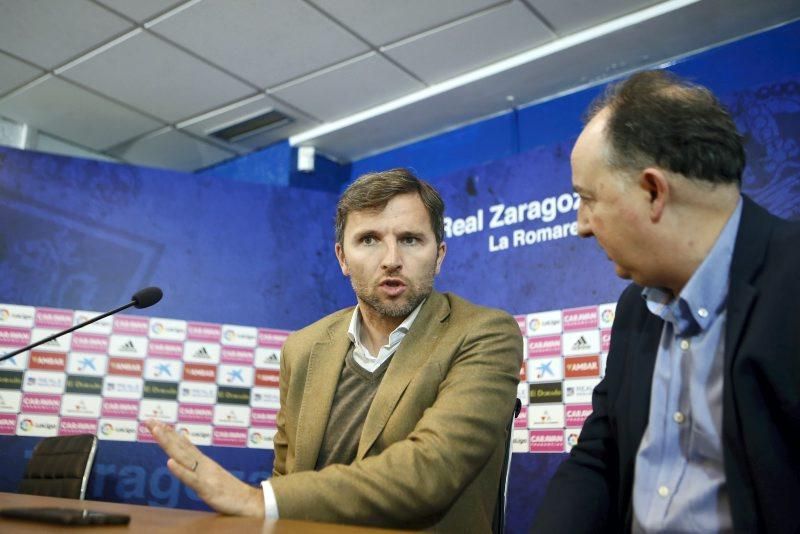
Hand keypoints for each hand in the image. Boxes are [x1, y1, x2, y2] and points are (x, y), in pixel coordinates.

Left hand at [145, 419, 265, 516]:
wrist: (248, 501)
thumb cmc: (229, 490)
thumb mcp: (211, 474)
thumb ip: (198, 462)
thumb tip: (186, 447)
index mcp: (203, 461)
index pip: (183, 444)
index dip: (168, 433)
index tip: (155, 422)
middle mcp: (203, 463)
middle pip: (180, 446)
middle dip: (163, 433)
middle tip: (149, 420)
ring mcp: (204, 474)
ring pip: (183, 457)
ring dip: (169, 443)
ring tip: (157, 431)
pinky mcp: (206, 488)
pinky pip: (191, 479)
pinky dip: (180, 470)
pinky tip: (169, 462)